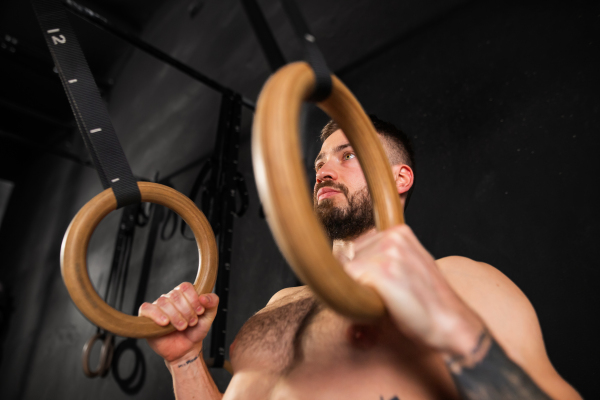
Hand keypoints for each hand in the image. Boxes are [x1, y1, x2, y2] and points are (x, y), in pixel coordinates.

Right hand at [138, 282, 218, 363]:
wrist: (186, 349)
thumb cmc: (195, 331)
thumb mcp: (209, 317)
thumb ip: (212, 303)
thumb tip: (204, 297)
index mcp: (183, 294)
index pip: (186, 287)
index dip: (193, 299)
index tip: (200, 311)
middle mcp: (170, 298)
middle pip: (175, 295)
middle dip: (186, 311)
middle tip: (192, 322)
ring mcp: (158, 307)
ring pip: (163, 302)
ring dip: (175, 316)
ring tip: (182, 327)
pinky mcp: (147, 317)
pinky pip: (147, 309)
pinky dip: (157, 315)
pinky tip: (165, 323)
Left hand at [344, 225, 483, 356]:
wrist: (450, 323)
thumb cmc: (427, 302)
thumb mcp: (407, 267)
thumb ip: (382, 258)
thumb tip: (344, 257)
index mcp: (399, 232)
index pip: (356, 246)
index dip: (361, 270)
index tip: (379, 286)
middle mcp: (392, 236)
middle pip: (347, 256)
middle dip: (357, 278)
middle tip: (386, 295)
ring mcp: (387, 251)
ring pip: (346, 270)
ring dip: (358, 289)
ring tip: (387, 299)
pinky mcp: (381, 270)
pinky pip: (347, 282)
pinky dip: (356, 298)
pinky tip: (382, 304)